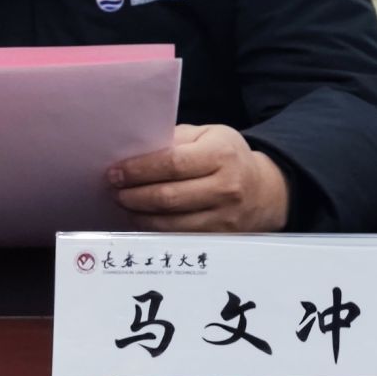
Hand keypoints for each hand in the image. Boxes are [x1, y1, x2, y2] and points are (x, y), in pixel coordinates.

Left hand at [109, 124, 289, 231]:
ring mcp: (223, 218)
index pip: (172, 164)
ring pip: (169, 223)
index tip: (116, 171)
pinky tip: (141, 218)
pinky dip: (154, 229)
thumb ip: (176, 141)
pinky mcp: (218, 239)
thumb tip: (136, 152)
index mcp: (221, 155)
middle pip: (168, 197)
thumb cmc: (228, 157)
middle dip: (133, 194)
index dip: (140, 170)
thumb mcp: (208, 135)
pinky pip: (177, 237)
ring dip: (139, 215)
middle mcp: (225, 188)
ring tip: (123, 203)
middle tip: (113, 189)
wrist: (263, 191)